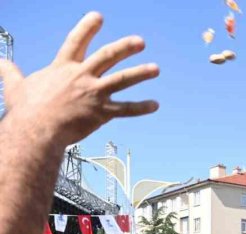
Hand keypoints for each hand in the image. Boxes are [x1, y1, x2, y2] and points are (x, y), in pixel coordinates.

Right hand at [0, 12, 158, 149]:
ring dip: (140, 73)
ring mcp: (94, 93)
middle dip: (125, 47)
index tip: (98, 16)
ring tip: (156, 69)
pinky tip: (154, 105)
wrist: (36, 130)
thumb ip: (9, 72)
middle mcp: (81, 76)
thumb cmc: (25, 110)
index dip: (87, 27)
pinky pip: (126, 109)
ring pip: (122, 79)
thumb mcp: (15, 85)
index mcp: (63, 67)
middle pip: (107, 56)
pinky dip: (141, 108)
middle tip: (140, 41)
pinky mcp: (102, 113)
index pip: (76, 41)